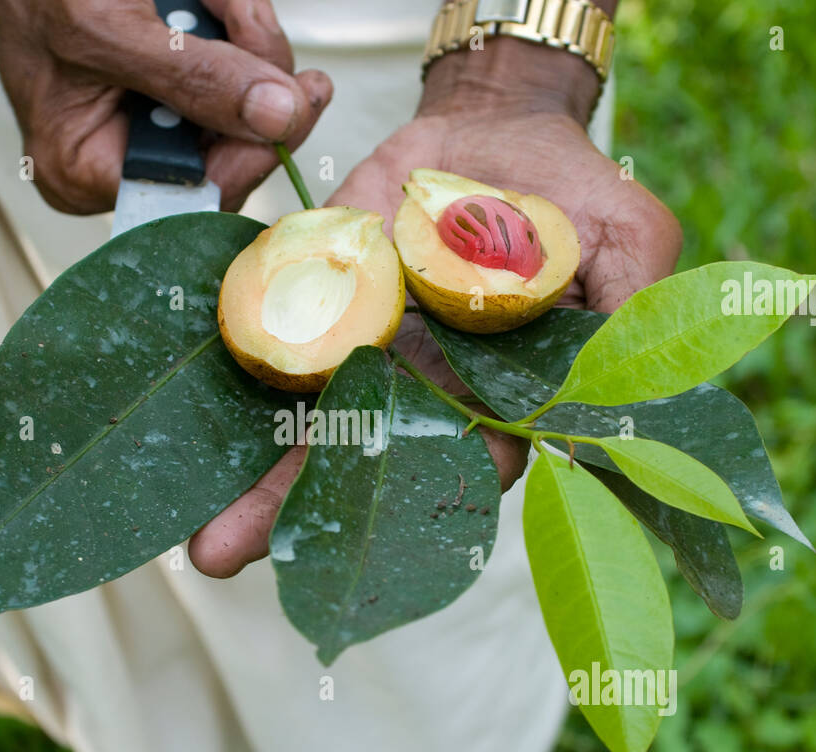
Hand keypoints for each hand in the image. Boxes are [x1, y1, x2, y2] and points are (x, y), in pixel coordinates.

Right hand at [0, 0, 332, 213]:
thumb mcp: (107, 30)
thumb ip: (192, 76)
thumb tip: (277, 117)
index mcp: (86, 173)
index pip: (199, 192)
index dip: (256, 149)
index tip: (299, 98)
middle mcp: (124, 163)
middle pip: (233, 150)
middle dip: (254, 77)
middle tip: (244, 15)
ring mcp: (154, 127)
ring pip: (245, 106)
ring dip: (247, 39)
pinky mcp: (177, 92)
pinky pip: (235, 75)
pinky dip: (236, 27)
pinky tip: (215, 2)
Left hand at [189, 39, 681, 578]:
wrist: (493, 130)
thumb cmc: (576, 194)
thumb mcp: (628, 238)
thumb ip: (626, 310)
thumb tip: (610, 398)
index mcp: (504, 395)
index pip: (468, 462)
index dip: (425, 497)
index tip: (380, 537)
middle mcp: (431, 392)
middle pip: (371, 466)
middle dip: (310, 515)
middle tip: (228, 558)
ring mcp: (372, 356)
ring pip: (313, 430)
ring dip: (257, 485)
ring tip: (201, 543)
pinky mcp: (327, 309)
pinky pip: (280, 354)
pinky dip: (239, 392)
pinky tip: (187, 439)